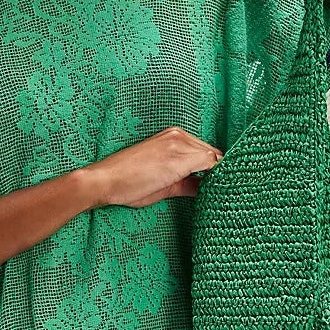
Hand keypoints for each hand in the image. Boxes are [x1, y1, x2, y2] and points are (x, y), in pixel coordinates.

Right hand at [82, 126, 223, 208]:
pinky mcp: (178, 157)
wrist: (105, 181)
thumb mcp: (164, 182)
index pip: (206, 152)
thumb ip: (187, 183)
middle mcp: (178, 135)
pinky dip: (216, 177)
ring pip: (214, 158)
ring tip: (222, 194)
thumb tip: (205, 189)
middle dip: (220, 173)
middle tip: (224, 191)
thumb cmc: (128, 182)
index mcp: (173, 136)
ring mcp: (179, 144)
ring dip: (219, 176)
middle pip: (214, 154)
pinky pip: (210, 164)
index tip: (220, 185)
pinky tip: (215, 192)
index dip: (216, 170)